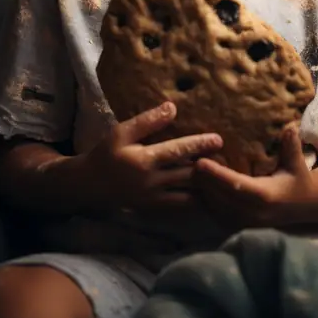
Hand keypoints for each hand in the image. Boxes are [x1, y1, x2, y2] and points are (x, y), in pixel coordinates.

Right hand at [80, 101, 222, 215]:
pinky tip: (209, 194)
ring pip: (188, 194)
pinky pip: (180, 206)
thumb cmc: (106, 154)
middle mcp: (152, 182)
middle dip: (210, 167)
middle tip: (229, 159)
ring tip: (223, 176)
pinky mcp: (154, 209)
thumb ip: (148, 121)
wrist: (89, 186)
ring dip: (206, 185)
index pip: (178, 151)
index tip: (218, 139)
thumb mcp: (122, 132)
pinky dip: (196, 200)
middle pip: (188, 174)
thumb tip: (173, 108)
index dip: (199, 145)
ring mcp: (154, 199)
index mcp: (145, 160)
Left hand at [193, 124, 312, 231]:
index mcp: (265, 196)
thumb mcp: (297, 162)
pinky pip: (213, 213)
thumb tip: (289, 125)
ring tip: (180, 171)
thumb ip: (292, 145)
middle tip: (182, 161)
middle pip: (219, 197)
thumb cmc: (296, 180)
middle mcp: (252, 213)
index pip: (236, 186)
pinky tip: (189, 186)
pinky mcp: (236, 226)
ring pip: (212, 206)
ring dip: (197, 190)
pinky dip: (201, 200)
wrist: (300, 208)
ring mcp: (243, 222)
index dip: (216, 175)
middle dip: (200, 180)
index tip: (200, 162)